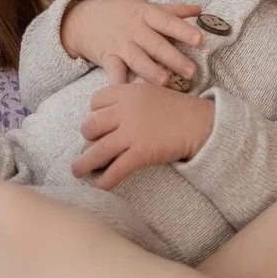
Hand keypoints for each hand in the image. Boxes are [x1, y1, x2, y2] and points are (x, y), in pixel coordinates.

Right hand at [60, 0, 203, 87]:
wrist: (84, 18)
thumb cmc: (122, 12)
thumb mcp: (145, 7)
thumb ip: (173, 11)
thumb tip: (200, 10)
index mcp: (146, 14)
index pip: (167, 22)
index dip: (183, 31)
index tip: (200, 40)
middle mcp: (135, 29)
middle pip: (156, 44)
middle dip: (174, 58)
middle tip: (192, 71)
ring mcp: (120, 45)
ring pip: (138, 60)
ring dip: (151, 71)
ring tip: (165, 82)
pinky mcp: (107, 59)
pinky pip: (114, 73)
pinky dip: (119, 84)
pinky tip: (127, 94)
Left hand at [73, 80, 214, 186]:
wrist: (199, 123)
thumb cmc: (177, 108)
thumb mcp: (151, 91)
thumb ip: (130, 98)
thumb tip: (110, 113)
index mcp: (127, 92)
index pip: (95, 100)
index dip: (94, 112)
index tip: (98, 122)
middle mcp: (125, 111)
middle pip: (91, 124)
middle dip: (87, 137)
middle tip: (91, 145)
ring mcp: (132, 132)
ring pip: (97, 150)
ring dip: (83, 164)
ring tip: (77, 171)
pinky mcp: (140, 152)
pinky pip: (115, 169)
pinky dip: (105, 180)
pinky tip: (100, 186)